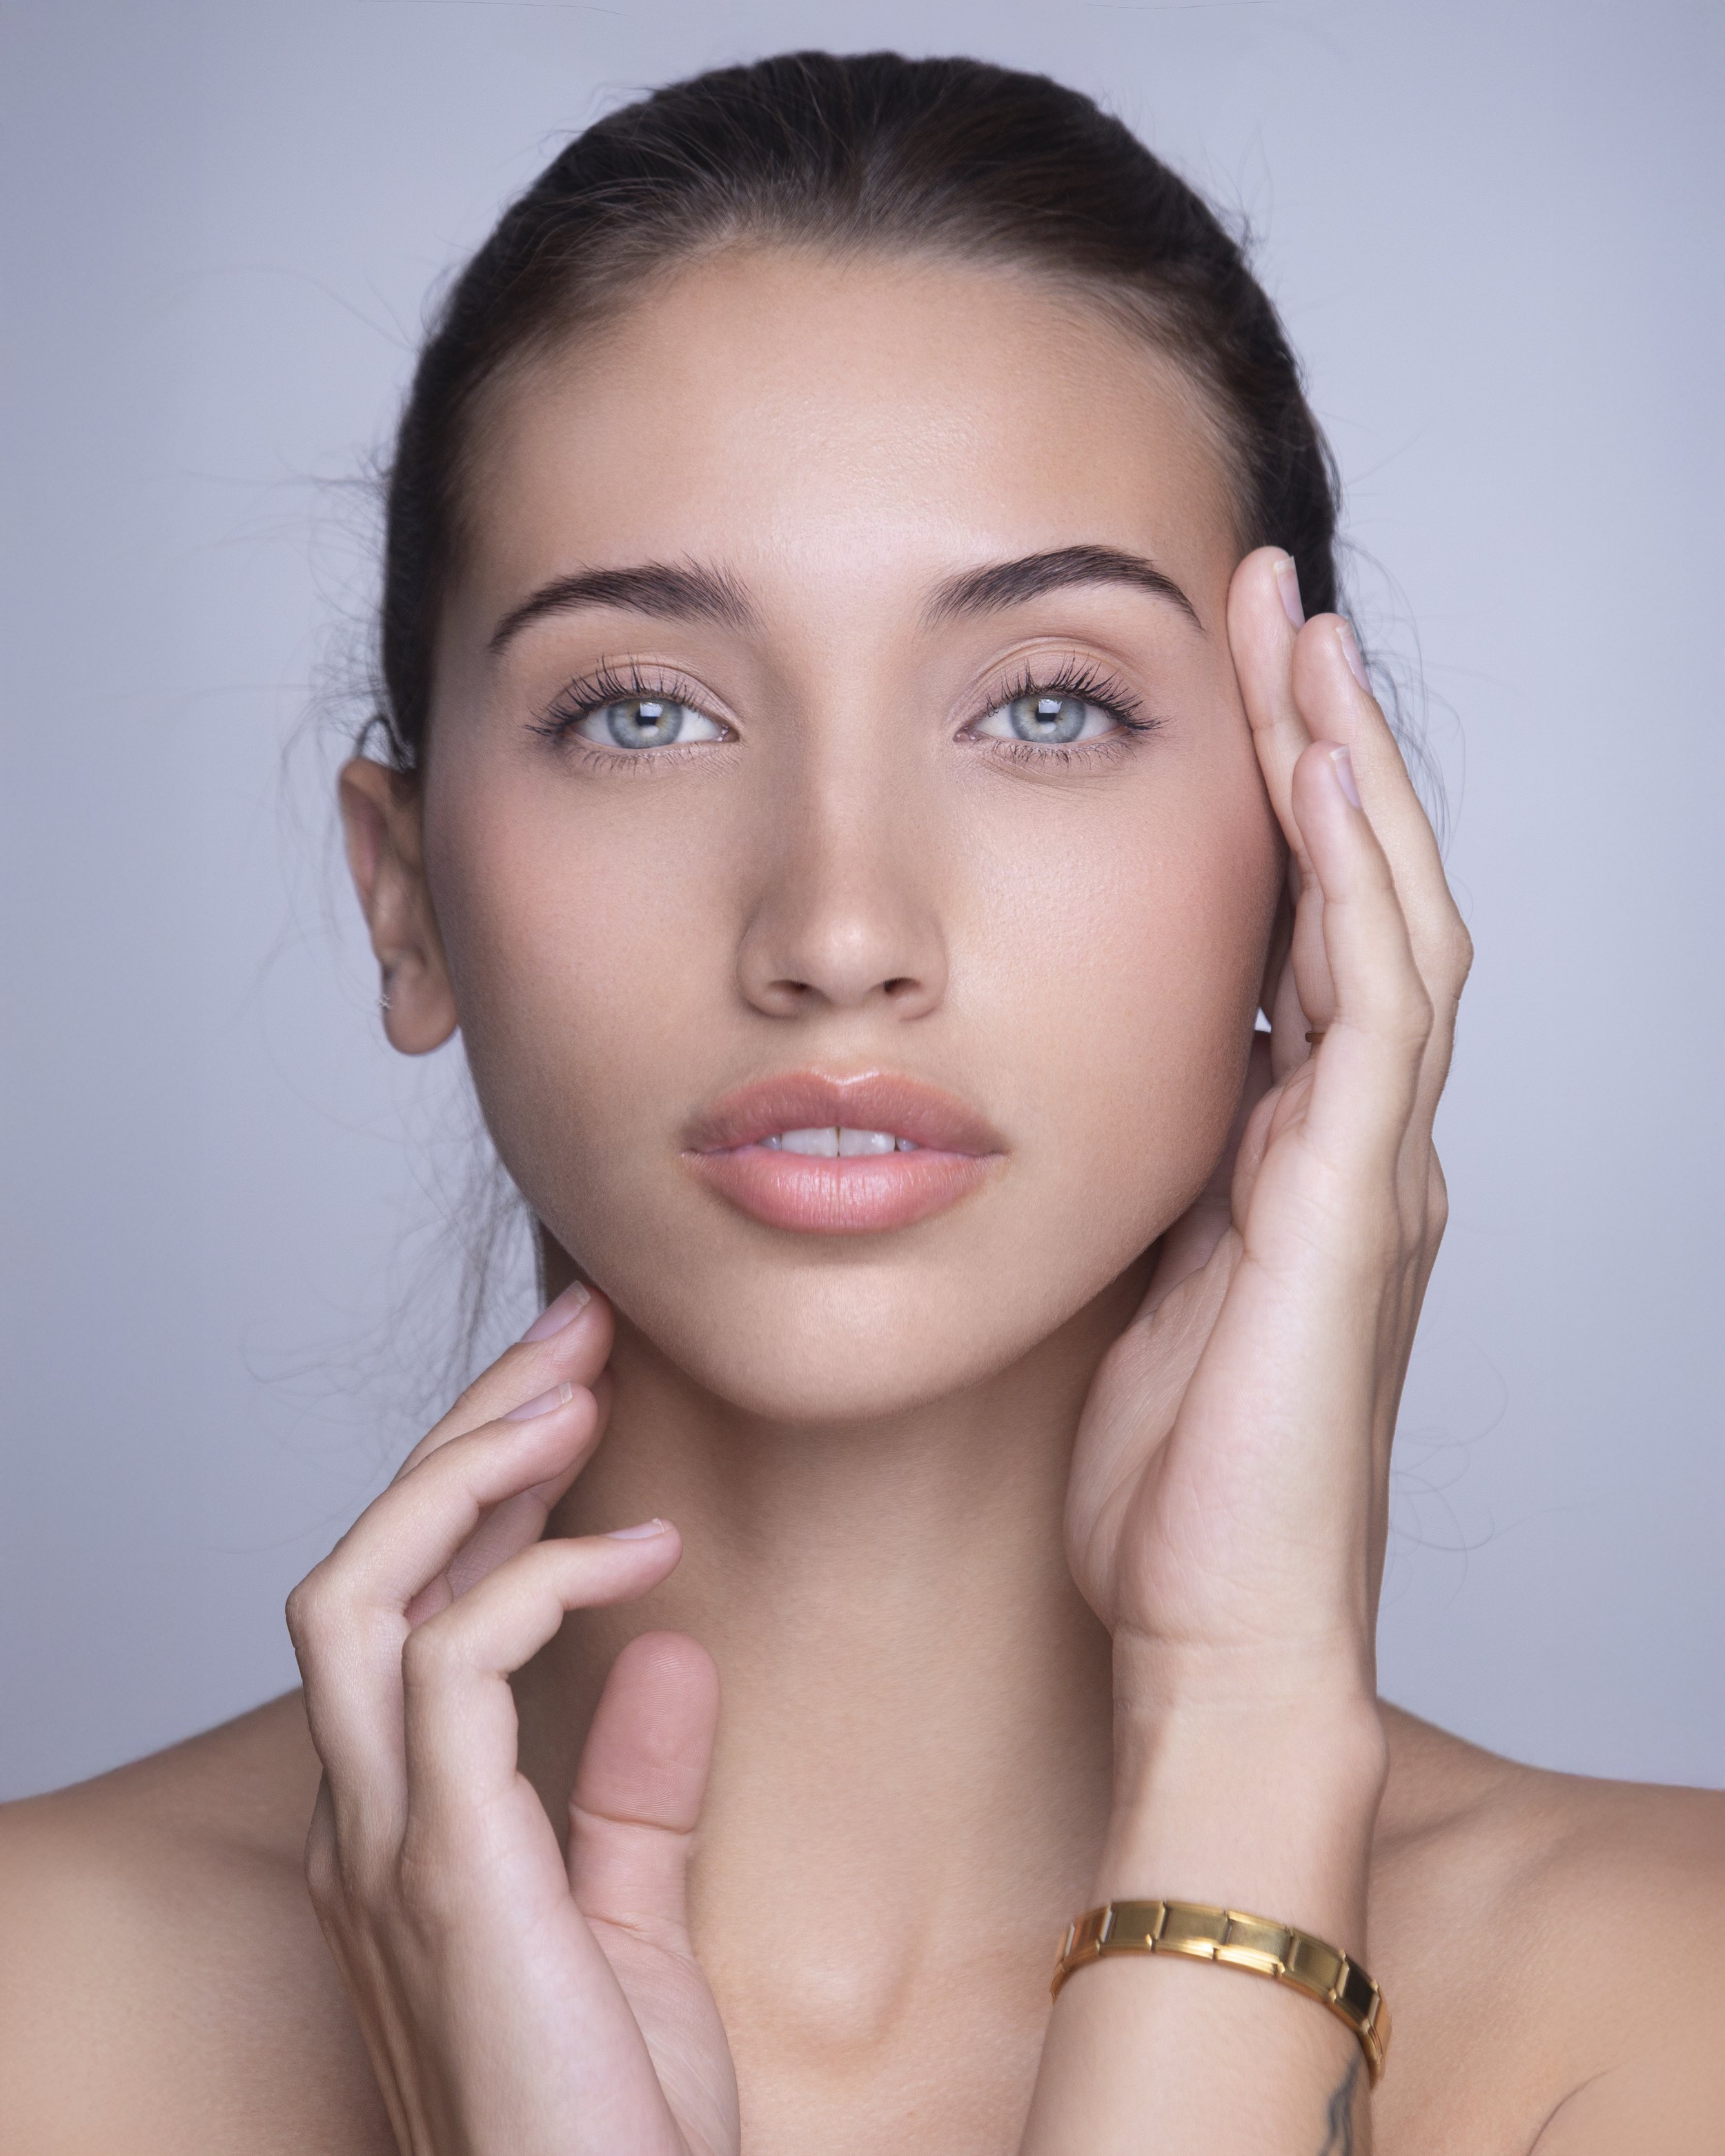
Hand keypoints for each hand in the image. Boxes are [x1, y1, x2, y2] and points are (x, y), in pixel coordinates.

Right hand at [285, 1287, 737, 2155]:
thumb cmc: (608, 2129)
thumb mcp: (629, 1930)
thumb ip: (631, 1792)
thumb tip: (666, 1648)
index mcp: (401, 1826)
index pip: (404, 1606)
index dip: (479, 1487)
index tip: (583, 1395)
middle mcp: (363, 1822)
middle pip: (363, 1566)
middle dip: (465, 1430)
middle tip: (579, 1330)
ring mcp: (385, 1847)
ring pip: (360, 1590)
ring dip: (468, 1469)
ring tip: (579, 1388)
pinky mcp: (445, 1874)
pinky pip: (451, 1669)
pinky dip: (538, 1579)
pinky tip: (643, 1551)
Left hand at [1064, 547, 1471, 1717]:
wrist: (1213, 1635)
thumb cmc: (1162, 1485)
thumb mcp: (1132, 1288)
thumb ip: (1135, 1180)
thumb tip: (1065, 1089)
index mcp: (1295, 1154)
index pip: (1301, 934)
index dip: (1274, 802)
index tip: (1214, 678)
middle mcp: (1356, 1142)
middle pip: (1360, 893)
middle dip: (1319, 742)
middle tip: (1271, 597)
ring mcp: (1373, 1169)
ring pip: (1388, 920)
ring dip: (1347, 773)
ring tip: (1298, 636)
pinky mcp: (1357, 1209)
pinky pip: (1372, 1008)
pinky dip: (1353, 886)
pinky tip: (1314, 780)